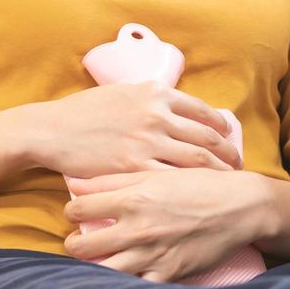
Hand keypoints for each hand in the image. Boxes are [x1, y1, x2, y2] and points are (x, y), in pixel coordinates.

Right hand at [28, 81, 241, 178]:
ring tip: (228, 183)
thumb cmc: (83, 112)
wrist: (51, 130)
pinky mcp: (134, 166)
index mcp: (156, 93)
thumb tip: (174, 106)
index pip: (202, 111)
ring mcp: (146, 140)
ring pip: (197, 159)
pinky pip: (173, 177)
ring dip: (218, 172)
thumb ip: (150, 99)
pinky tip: (198, 196)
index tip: (229, 138)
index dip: (222, 128)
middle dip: (228, 153)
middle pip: (207, 137)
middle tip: (239, 166)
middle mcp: (157, 114)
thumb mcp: (122, 92)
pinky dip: (191, 186)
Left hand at [63, 168, 270, 282]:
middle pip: (82, 246)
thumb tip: (75, 183)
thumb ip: (114, 179)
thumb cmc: (198, 185)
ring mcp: (152, 254)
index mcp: (132, 198)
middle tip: (79, 243)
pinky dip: (123, 287)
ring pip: (102, 271)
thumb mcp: (157, 173)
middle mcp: (138, 228)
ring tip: (96, 262)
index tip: (76, 215)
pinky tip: (121, 279)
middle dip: (74, 245)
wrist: (241, 207)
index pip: (78, 209)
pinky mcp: (168, 274)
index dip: (72, 212)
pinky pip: (134, 288)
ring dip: (92, 268)